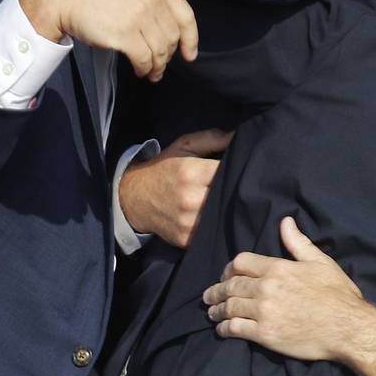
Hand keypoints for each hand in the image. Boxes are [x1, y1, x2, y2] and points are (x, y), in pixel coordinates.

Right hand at [17, 0, 197, 80]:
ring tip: (151, 73)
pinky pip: (144, 59)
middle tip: (160, 67)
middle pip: (172, 37)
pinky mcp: (125, 34)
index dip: (190, 39)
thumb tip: (166, 29)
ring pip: (160, 51)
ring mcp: (139, 16)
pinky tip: (140, 71)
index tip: (190, 55)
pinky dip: (145, 69)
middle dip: (168, 56)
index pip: (186, 16)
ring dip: (157, 66)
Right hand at [117, 128, 232, 246]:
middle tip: (236, 186)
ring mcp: (188, 222)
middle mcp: (190, 199)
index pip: (228, 172)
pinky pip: (210, 232)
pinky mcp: (186, 239)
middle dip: (233, 190)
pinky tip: (213, 216)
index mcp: (191, 173)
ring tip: (224, 201)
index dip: (239, 171)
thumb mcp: (184, 146)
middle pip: (228, 196)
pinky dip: (214, 225)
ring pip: (222, 216)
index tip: (241, 170)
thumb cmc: (163, 169)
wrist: (134, 197)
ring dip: (226, 209)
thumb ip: (212, 138)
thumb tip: (238, 136)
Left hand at [204, 216, 374, 360]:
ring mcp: (264, 312)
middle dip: (216, 290)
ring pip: (229, 307)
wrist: (349, 329)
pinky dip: (224, 329)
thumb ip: (298, 243)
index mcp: (278, 268)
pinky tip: (222, 329)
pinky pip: (235, 329)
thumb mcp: (320, 262)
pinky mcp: (265, 334)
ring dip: (217, 310)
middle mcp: (266, 288)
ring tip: (212, 313)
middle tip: (209, 296)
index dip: (228, 269)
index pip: (240, 263)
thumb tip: (286, 221)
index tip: (225, 275)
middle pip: (230, 285)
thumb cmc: (338, 295)